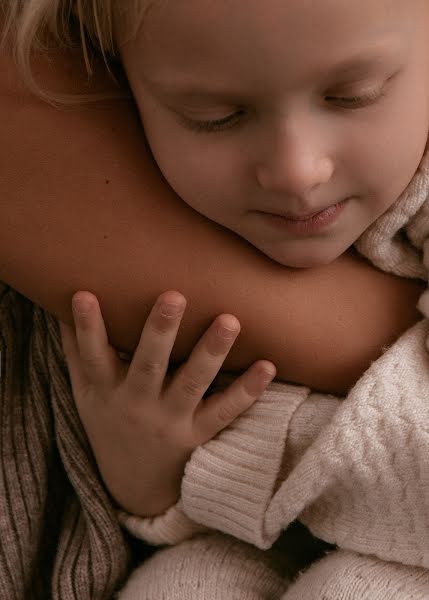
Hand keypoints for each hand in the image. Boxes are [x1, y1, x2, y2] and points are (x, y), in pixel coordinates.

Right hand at [59, 290, 275, 516]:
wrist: (134, 486)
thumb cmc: (109, 424)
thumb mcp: (86, 393)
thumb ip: (78, 350)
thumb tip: (64, 303)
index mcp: (106, 390)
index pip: (92, 356)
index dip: (87, 327)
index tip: (84, 295)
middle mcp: (138, 404)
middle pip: (149, 365)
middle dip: (160, 331)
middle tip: (174, 297)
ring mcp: (170, 420)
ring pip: (192, 384)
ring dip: (211, 352)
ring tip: (229, 320)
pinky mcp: (198, 433)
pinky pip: (225, 411)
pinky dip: (247, 391)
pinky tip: (267, 366)